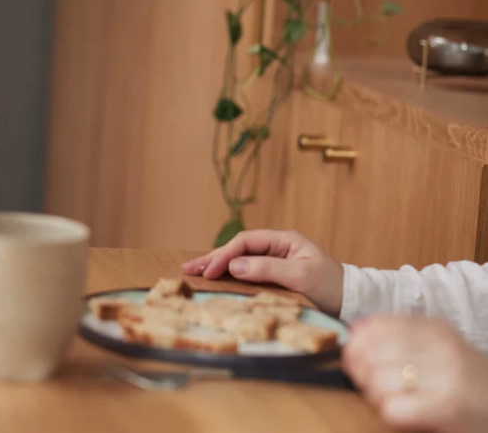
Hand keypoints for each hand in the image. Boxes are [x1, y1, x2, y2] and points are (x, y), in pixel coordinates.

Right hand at [181, 229, 343, 315]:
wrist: (355, 302)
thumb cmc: (333, 287)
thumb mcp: (301, 277)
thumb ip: (267, 268)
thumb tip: (235, 265)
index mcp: (285, 240)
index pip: (246, 242)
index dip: (225, 255)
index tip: (211, 271)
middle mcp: (278, 248)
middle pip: (238, 248)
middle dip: (213, 258)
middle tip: (189, 268)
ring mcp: (277, 261)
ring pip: (240, 259)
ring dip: (218, 266)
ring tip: (194, 272)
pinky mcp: (277, 276)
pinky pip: (248, 271)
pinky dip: (230, 275)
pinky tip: (216, 278)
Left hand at [344, 316, 487, 432]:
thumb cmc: (464, 383)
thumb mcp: (436, 349)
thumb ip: (397, 336)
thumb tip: (354, 330)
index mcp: (435, 328)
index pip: (374, 326)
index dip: (356, 345)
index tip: (356, 359)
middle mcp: (441, 346)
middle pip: (370, 352)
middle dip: (361, 372)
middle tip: (372, 385)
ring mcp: (445, 375)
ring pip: (377, 379)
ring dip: (375, 395)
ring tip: (392, 400)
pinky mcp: (447, 406)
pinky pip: (391, 407)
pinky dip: (390, 412)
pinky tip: (405, 413)